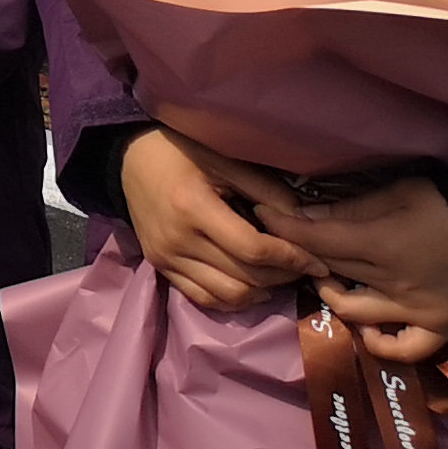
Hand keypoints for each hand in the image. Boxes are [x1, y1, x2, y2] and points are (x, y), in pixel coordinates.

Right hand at [121, 128, 314, 313]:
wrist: (129, 157)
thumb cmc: (179, 150)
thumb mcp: (224, 158)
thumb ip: (266, 189)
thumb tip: (305, 222)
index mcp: (193, 208)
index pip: (253, 249)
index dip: (292, 259)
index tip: (318, 263)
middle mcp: (177, 240)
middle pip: (245, 277)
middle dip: (283, 277)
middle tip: (304, 268)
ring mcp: (166, 258)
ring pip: (228, 295)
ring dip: (261, 292)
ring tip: (279, 276)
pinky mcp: (160, 267)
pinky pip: (204, 299)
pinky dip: (234, 298)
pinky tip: (251, 285)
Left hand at [258, 175, 447, 362]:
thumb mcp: (399, 193)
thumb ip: (352, 209)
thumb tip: (304, 215)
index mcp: (384, 245)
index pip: (319, 240)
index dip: (285, 229)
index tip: (261, 216)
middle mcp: (396, 285)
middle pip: (333, 272)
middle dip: (304, 256)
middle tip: (290, 244)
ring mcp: (418, 312)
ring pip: (356, 313)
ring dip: (333, 296)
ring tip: (328, 278)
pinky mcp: (441, 329)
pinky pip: (403, 349)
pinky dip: (380, 342)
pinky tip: (367, 328)